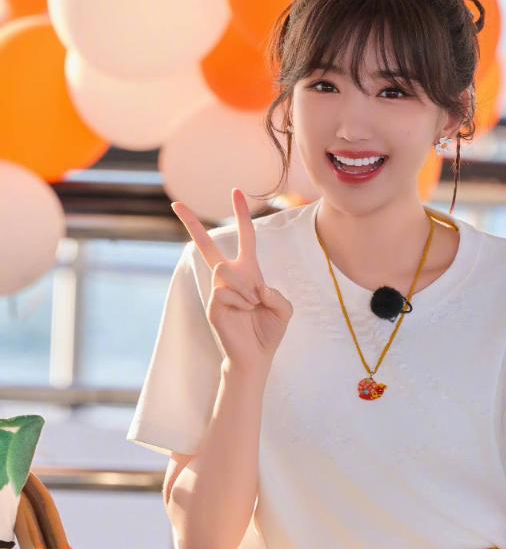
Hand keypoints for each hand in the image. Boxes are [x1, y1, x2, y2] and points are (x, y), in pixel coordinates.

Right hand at [171, 189, 292, 373]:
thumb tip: (254, 286)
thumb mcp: (284, 309)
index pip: (245, 238)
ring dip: (246, 287)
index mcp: (249, 272)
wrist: (256, 357)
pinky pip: (224, 290)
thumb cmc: (269, 331)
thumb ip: (276, 294)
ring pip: (225, 269)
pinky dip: (241, 301)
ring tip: (252, 305)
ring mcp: (217, 290)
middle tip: (176, 203)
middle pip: (207, 246)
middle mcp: (229, 277)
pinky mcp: (212, 304)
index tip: (236, 192)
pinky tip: (242, 313)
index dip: (242, 216)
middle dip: (191, 223)